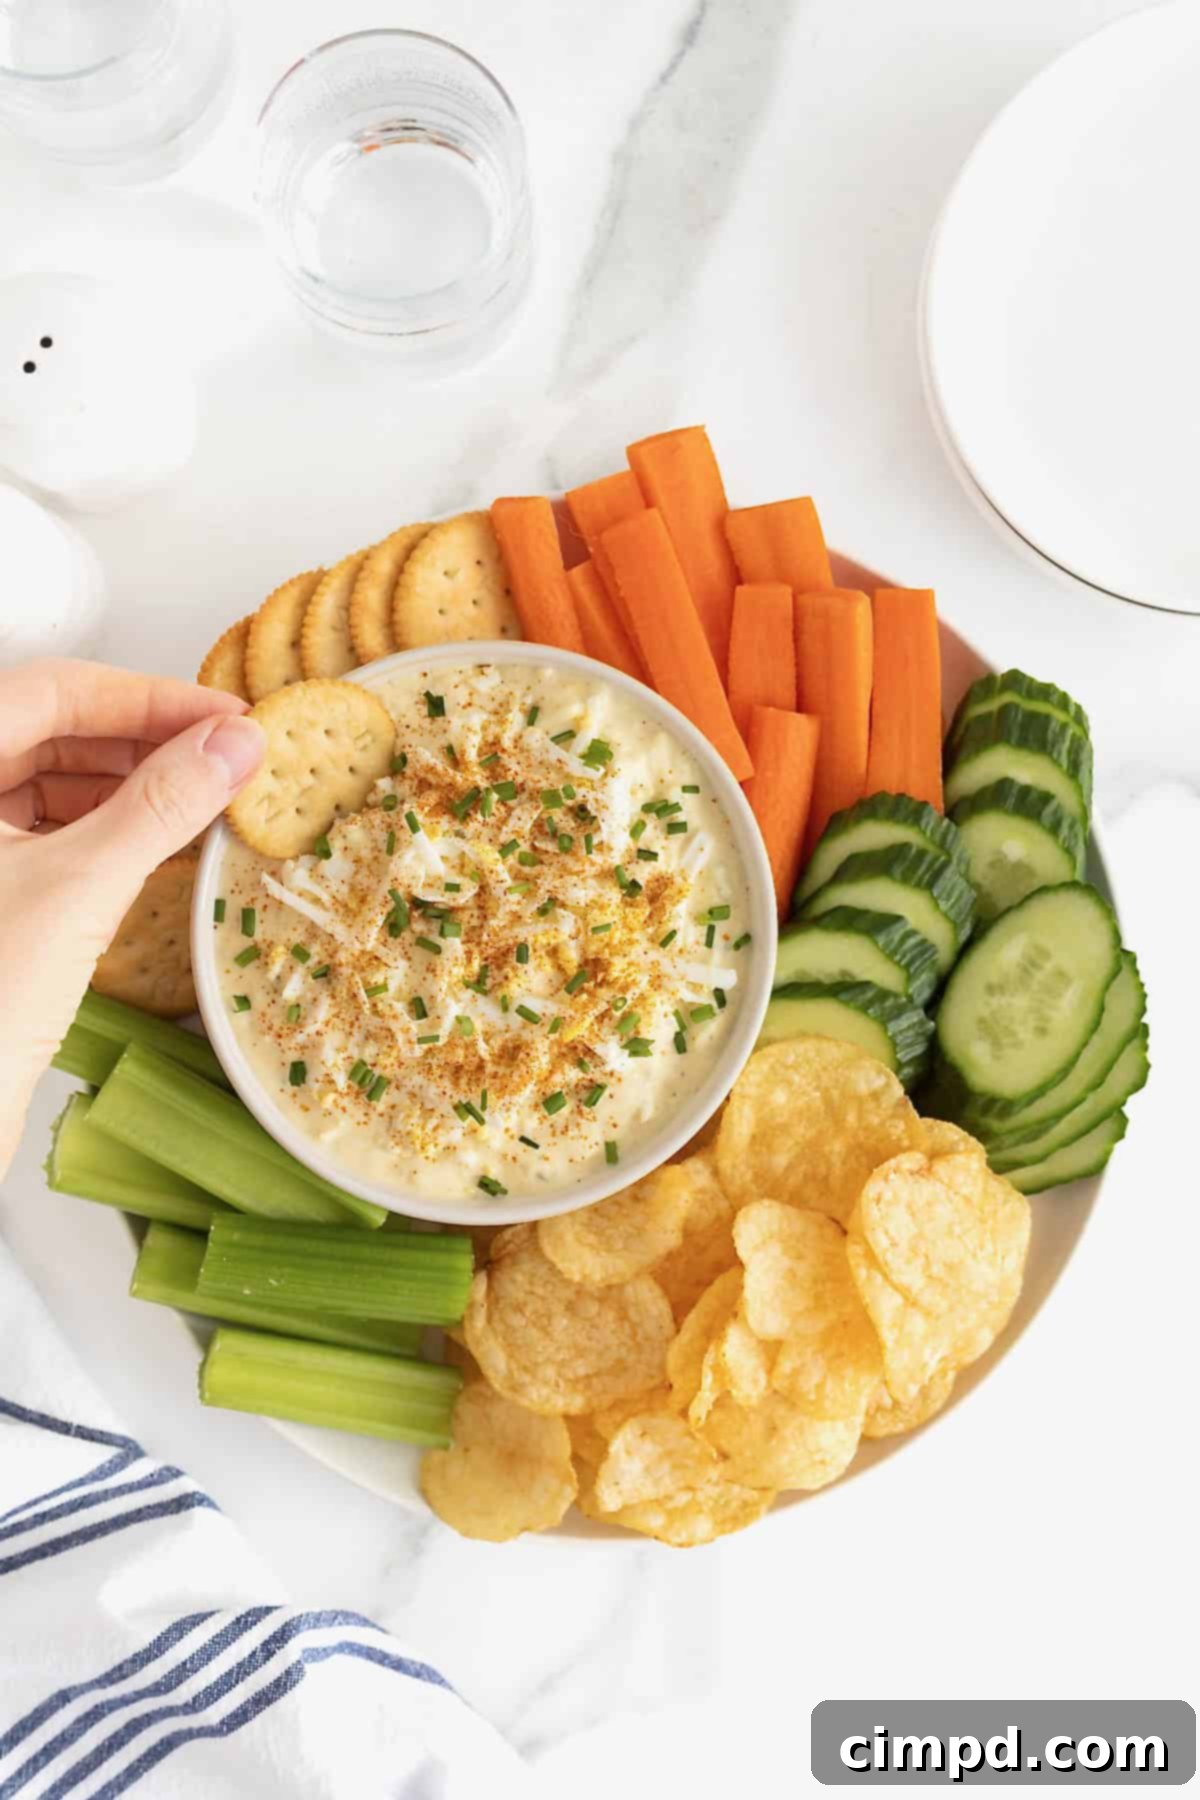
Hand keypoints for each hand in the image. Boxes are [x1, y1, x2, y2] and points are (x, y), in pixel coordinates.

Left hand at [0, 659, 263, 1176]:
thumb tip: (231, 747)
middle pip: (52, 729)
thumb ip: (160, 806)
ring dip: (134, 784)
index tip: (224, 715)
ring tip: (209, 797)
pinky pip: (52, 831)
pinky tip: (167, 840)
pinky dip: (111, 829)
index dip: (145, 695)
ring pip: (53, 780)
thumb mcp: (79, 890)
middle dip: (145, 739)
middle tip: (227, 755)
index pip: (51, 691)